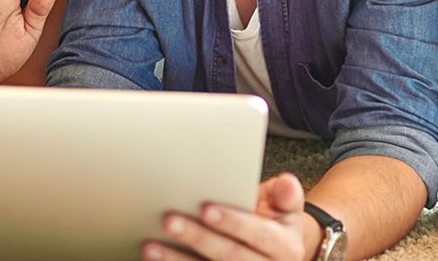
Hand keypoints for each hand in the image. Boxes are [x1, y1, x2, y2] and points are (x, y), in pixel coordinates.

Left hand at [143, 173, 311, 260]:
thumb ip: (285, 195)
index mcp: (285, 247)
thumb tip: (287, 183)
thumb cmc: (274, 224)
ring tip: (150, 246)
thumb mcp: (287, 208)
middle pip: (230, 256)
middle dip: (198, 238)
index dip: (232, 222)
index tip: (205, 208)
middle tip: (169, 220)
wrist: (278, 255)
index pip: (259, 234)